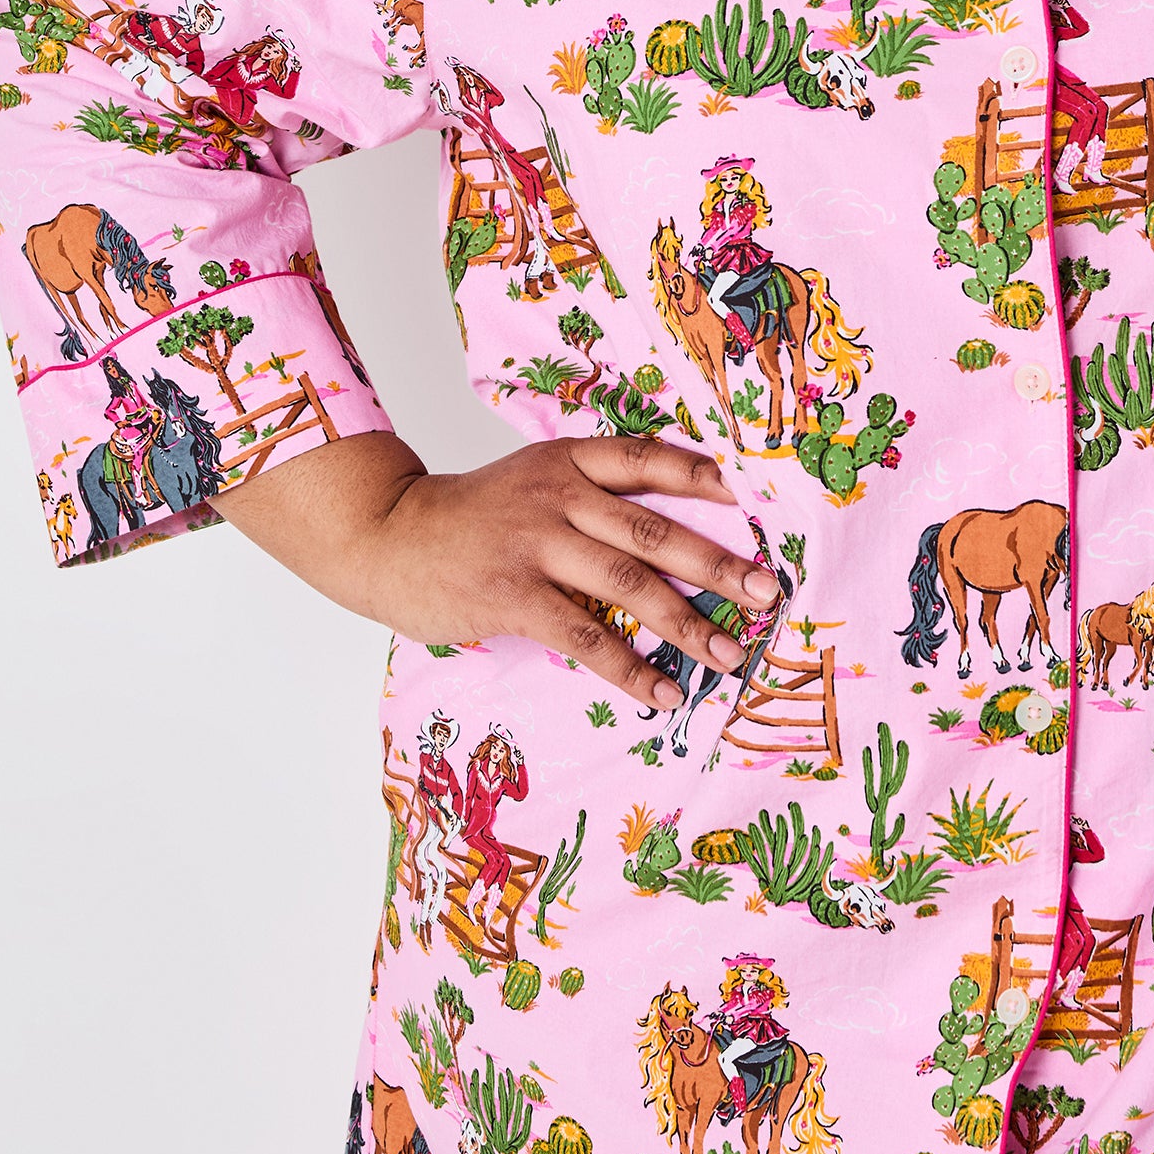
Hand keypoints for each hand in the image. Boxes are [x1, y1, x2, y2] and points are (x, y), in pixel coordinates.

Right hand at [217, 429, 779, 709]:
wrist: (385, 535)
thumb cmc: (469, 517)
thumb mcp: (531, 480)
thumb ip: (590, 494)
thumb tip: (670, 529)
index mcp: (568, 460)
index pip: (650, 459)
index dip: (707, 476)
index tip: (760, 498)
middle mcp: (558, 495)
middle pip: (654, 528)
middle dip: (718, 562)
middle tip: (768, 590)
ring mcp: (535, 544)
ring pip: (628, 585)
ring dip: (687, 625)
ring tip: (730, 655)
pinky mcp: (512, 595)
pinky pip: (585, 637)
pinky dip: (629, 669)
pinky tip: (662, 693)